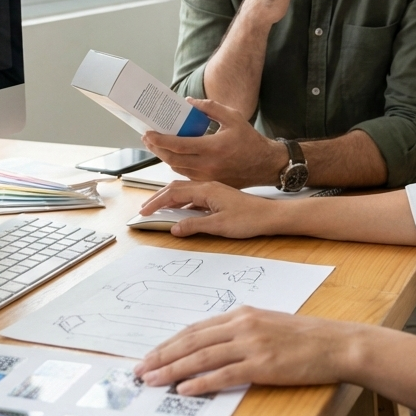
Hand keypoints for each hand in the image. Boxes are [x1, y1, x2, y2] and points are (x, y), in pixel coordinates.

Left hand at [134, 307, 369, 394]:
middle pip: (192, 341)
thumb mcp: (267, 324)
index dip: (169, 343)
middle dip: (162, 355)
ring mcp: (252, 344)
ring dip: (173, 369)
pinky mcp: (263, 365)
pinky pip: (224, 374)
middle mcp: (242, 325)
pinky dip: (201, 382)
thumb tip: (212, 345)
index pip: (195, 329)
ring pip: (202, 357)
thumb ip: (240, 332)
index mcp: (241, 314)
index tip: (151, 354)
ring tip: (153, 379)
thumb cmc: (304, 337)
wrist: (335, 343)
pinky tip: (184, 389)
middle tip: (140, 369)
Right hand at [138, 180, 283, 237]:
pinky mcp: (217, 196)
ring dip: (169, 200)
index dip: (156, 202)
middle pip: (176, 189)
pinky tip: (180, 212)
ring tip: (157, 209)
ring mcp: (212, 190)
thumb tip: (174, 228)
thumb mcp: (219, 226)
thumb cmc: (249, 219)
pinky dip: (181, 203)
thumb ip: (195, 226)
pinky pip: (193, 197)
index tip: (144, 211)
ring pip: (184, 192)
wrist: (270, 215)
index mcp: (206, 190)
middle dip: (158, 198)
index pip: (173, 193)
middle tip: (145, 209)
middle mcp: (207, 186)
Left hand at [142, 98, 287, 187]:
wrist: (265, 164)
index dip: (160, 139)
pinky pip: (186, 173)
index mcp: (213, 147)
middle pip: (172, 159)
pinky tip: (173, 154)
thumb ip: (210, 107)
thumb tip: (189, 102)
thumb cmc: (250, 140)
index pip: (178, 145)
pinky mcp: (209, 182)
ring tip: (157, 144)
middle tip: (147, 138)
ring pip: (177, 168)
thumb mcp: (233, 117)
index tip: (148, 133)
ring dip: (164, 157)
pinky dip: (176, 163)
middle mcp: (208, 165)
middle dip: (156, 148)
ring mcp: (207, 176)